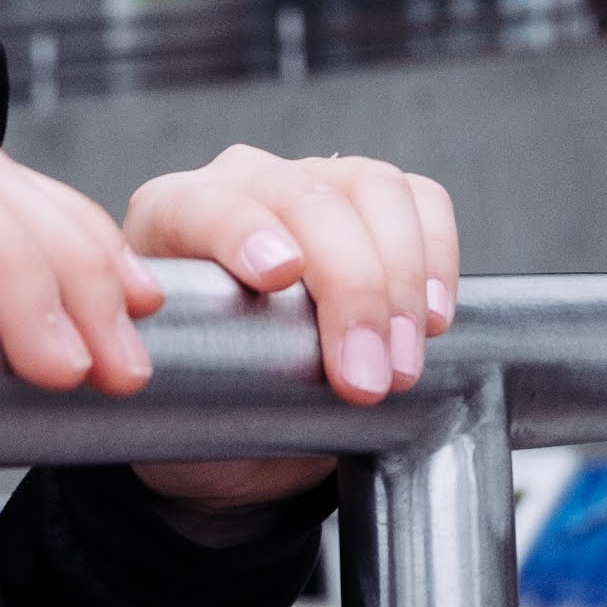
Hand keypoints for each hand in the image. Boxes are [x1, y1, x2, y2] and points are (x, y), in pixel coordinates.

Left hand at [116, 144, 462, 519]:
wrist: (244, 423)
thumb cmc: (201, 406)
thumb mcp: (174, 407)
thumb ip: (189, 388)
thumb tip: (223, 388)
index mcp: (170, 218)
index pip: (205, 206)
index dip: (241, 232)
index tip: (277, 278)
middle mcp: (242, 184)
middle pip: (305, 197)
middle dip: (348, 285)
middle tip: (365, 378)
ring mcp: (314, 183)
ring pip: (371, 188)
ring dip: (400, 277)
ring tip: (403, 362)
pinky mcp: (374, 203)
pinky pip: (420, 200)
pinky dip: (436, 256)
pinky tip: (433, 318)